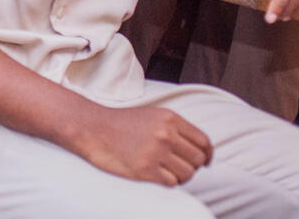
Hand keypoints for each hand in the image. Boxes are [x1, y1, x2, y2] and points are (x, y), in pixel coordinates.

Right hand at [70, 105, 211, 186]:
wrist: (91, 128)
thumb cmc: (121, 123)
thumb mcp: (152, 115)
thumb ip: (176, 129)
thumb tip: (203, 152)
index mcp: (169, 118)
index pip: (204, 142)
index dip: (207, 155)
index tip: (204, 162)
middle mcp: (165, 134)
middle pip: (198, 160)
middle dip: (191, 166)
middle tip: (176, 165)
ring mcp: (155, 152)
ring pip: (187, 174)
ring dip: (179, 176)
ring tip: (165, 171)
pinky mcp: (145, 169)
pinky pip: (172, 183)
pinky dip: (166, 182)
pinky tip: (154, 174)